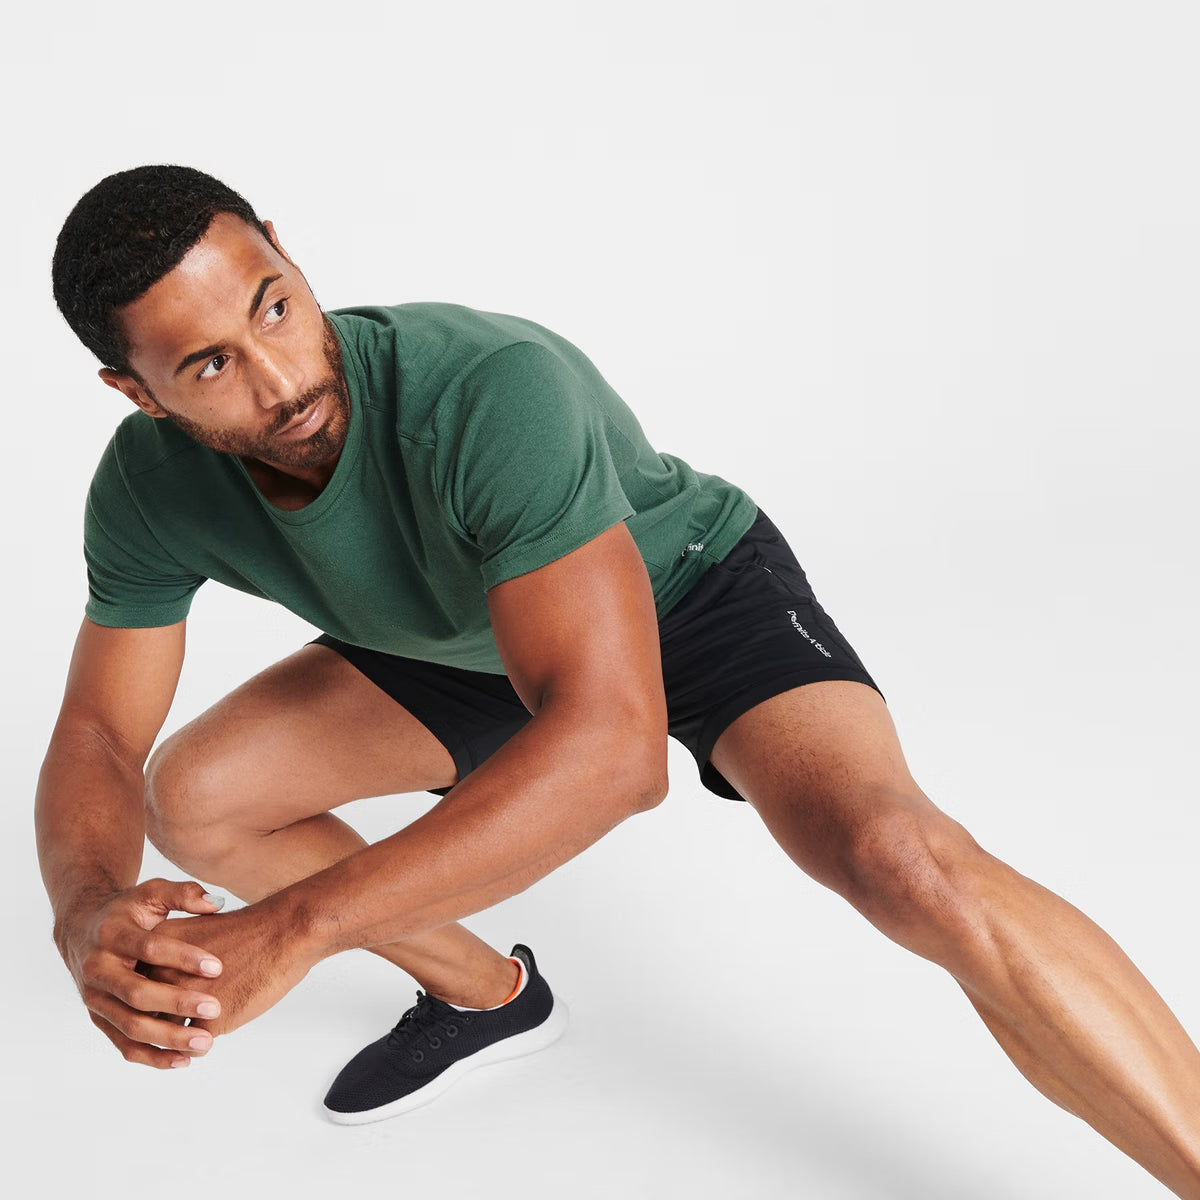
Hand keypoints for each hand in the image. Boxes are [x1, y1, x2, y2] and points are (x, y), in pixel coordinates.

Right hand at [55, 878, 226, 1069]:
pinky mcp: (99, 1019)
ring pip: (129, 1026)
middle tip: (215, 1008)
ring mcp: (95, 999)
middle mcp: (98, 969)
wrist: (82, 930)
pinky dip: (151, 1056)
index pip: (149, 948)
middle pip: (137, 993)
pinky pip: (123, 1044)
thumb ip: (183, 894)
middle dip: (177, 1003)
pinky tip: (183, 1061)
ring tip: (206, 1043)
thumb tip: (216, 903)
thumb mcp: (151, 893)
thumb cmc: (129, 910)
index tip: (217, 966)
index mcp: (112, 934)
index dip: (183, 957)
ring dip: (168, 1038)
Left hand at [146, 899, 319, 1038]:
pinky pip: (193, 1045)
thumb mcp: (199, 934)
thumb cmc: (249, 931)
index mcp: (156, 948)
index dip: (142, 1001)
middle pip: (142, 1012)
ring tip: (183, 1045)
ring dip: (172, 1043)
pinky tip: (207, 1042)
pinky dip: (198, 1046)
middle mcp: (161, 975)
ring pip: (164, 1034)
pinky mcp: (208, 1021)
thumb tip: (161, 986)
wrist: (286, 930)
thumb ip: (174, 959)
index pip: (133, 986)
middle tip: (161, 1032)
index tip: (148, 1011)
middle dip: (150, 1025)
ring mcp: (183, 1000)